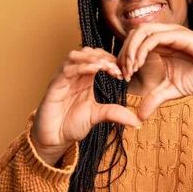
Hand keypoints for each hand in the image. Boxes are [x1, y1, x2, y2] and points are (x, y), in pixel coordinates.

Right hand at [31, 47, 141, 164]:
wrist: (54, 138)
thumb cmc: (72, 124)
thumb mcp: (99, 116)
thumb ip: (116, 114)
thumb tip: (139, 123)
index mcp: (85, 79)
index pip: (98, 59)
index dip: (112, 62)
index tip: (124, 73)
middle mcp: (74, 75)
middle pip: (87, 52)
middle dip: (104, 56)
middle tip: (117, 68)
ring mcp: (63, 79)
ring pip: (75, 56)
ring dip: (91, 58)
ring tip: (106, 66)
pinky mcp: (54, 86)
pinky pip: (66, 70)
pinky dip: (80, 67)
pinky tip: (94, 71)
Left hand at [117, 23, 192, 120]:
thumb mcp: (171, 90)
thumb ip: (154, 99)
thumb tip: (139, 117)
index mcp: (160, 45)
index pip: (133, 43)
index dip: (123, 58)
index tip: (122, 77)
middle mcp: (163, 35)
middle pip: (132, 34)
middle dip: (123, 53)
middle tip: (123, 73)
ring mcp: (171, 33)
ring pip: (141, 31)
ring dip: (131, 50)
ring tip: (130, 69)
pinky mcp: (180, 35)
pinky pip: (155, 37)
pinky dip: (143, 49)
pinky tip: (140, 65)